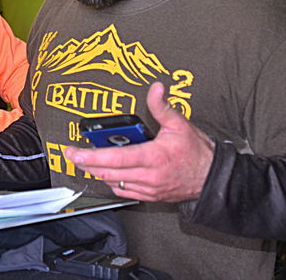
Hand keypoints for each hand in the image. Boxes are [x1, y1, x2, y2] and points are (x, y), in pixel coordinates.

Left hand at [64, 82, 214, 201]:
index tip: (75, 152)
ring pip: (114, 183)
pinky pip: (124, 191)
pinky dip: (112, 182)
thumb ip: (162, 107)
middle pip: (108, 172)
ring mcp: (148, 188)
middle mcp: (148, 176)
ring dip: (97, 173)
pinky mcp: (150, 196)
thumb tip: (155, 89)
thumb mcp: (180, 124)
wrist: (213, 179)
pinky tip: (107, 174)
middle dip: (86, 164)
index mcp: (153, 157)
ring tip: (85, 162)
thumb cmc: (198, 153)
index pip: (115, 158)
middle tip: (72, 155)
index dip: (91, 156)